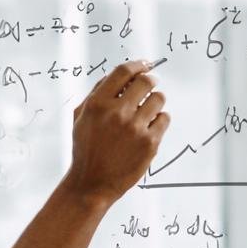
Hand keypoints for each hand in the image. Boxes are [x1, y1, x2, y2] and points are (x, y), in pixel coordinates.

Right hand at [61, 60, 171, 205]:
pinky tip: (150, 127)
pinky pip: (165, 118)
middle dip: (150, 80)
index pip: (123, 71)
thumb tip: (119, 74)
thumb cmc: (86, 149)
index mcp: (98, 104)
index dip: (137, 64)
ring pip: (159, 99)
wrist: (91, 183)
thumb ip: (97, 93)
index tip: (145, 64)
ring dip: (156, 101)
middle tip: (151, 84)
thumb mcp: (81, 116)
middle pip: (145, 81)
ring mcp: (135, 128)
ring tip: (148, 111)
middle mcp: (117, 113)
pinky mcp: (150, 143)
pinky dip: (160, 120)